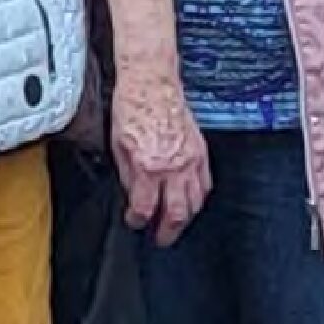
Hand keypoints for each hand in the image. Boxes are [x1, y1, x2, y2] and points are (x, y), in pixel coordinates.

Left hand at [112, 67, 210, 241]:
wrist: (152, 84)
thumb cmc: (131, 110)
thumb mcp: (117, 146)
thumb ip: (127, 175)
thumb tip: (132, 195)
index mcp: (147, 167)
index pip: (145, 208)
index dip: (138, 221)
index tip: (135, 223)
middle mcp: (172, 167)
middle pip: (175, 213)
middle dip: (167, 231)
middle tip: (161, 239)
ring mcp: (191, 160)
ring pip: (195, 202)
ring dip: (185, 218)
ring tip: (175, 224)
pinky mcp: (201, 151)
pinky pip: (206, 183)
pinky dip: (199, 197)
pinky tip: (192, 200)